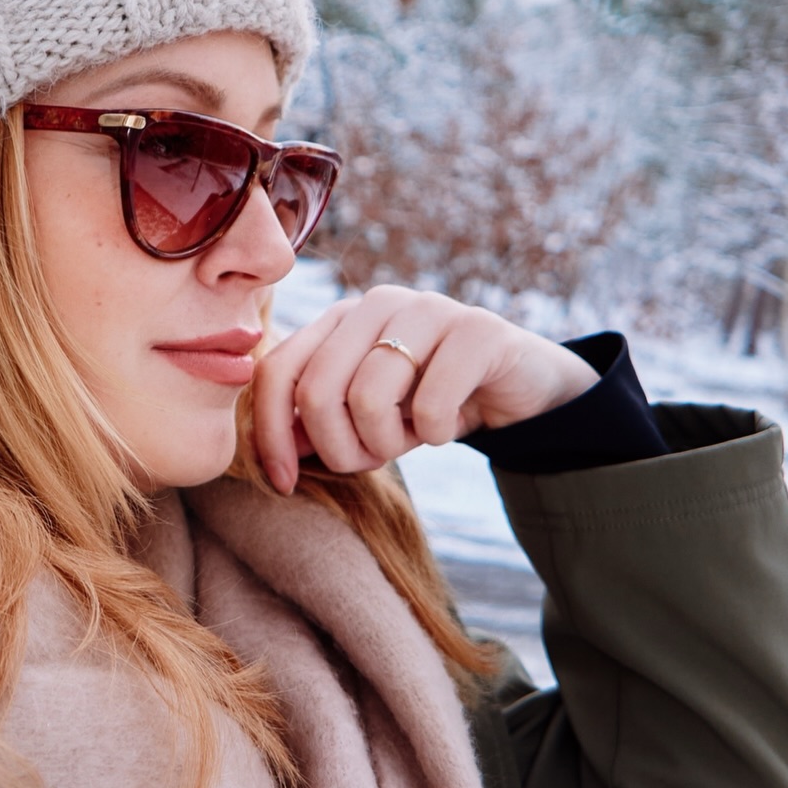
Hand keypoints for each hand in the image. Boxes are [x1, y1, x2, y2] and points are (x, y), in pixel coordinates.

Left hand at [253, 285, 598, 494]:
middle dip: (337, 448)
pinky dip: (435, 435)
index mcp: (338, 319)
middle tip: (370, 461)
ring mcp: (427, 308)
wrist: (517, 387)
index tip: (284, 484)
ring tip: (411, 438)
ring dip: (386, 443)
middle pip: (316, 390)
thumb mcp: (367, 417)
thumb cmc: (429, 402)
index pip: (277, 371)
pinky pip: (430, 404)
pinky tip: (448, 428)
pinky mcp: (477, 330)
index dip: (270, 433)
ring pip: (368, 398)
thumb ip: (319, 424)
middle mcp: (375, 303)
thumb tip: (277, 452)